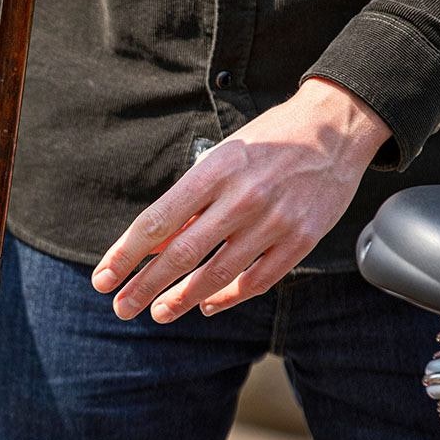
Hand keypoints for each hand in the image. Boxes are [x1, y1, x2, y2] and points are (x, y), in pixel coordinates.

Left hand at [91, 78, 390, 321]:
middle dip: (145, 286)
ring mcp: (274, 221)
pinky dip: (228, 297)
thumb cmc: (268, 141)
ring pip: (217, 274)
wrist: (335, 127)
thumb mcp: (222, 158)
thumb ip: (191, 202)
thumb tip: (154, 246)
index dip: (126, 255)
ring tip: (158, 312)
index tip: (104, 279)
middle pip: (182, 254)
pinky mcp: (301, 240)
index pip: (158, 222)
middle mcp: (243, 197)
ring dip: (182, 299)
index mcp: (215, 170)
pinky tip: (206, 306)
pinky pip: (257, 280)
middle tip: (122, 308)